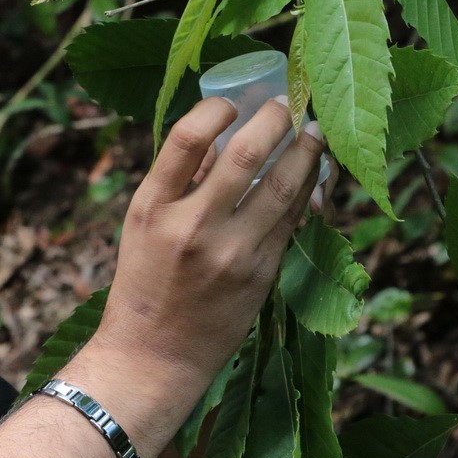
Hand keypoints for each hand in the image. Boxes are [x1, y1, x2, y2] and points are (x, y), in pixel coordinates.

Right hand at [96, 96, 326, 390]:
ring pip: (284, 186)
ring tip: (314, 131)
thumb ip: (177, 182)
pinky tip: (314, 174)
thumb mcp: (143, 226)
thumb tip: (221, 136)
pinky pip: (292, 220)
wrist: (155, 355)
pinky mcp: (261, 273)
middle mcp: (192, 226)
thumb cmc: (146, 284)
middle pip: (245, 154)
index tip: (232, 102)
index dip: (217, 109)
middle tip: (287, 103)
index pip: (188, 138)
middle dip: (275, 119)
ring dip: (306, 151)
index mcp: (152, 207)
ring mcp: (231, 252)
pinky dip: (308, 191)